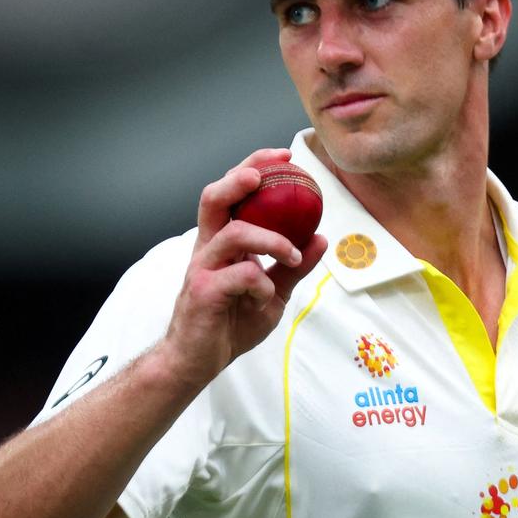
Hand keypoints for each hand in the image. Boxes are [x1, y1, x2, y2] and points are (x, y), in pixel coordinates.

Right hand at [159, 148, 327, 387]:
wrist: (196, 362)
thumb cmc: (228, 324)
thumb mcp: (272, 293)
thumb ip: (294, 267)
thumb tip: (321, 239)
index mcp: (221, 242)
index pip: (232, 193)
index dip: (254, 167)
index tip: (284, 156)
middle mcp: (208, 248)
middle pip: (214, 198)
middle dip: (240, 178)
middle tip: (267, 174)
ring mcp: (202, 268)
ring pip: (235, 233)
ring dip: (271, 240)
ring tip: (292, 257)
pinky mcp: (203, 292)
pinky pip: (241, 275)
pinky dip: (262, 284)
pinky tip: (266, 297)